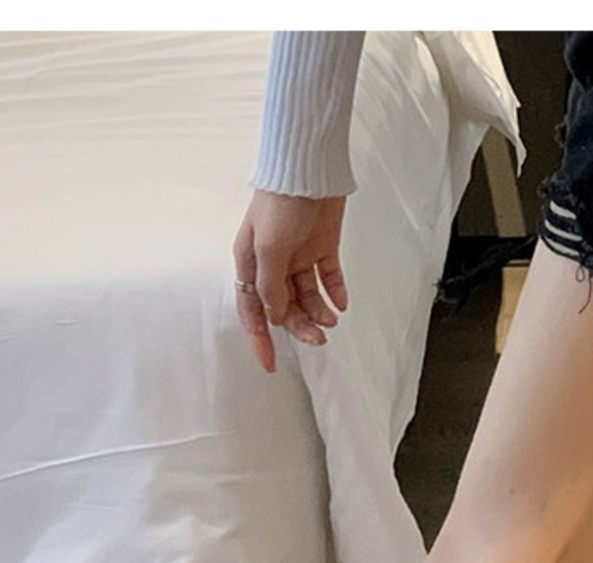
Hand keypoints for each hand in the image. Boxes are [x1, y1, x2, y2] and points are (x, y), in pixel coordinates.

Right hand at [232, 191, 348, 372]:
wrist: (309, 167)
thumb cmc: (281, 201)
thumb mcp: (269, 248)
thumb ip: (271, 286)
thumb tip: (275, 316)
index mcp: (251, 263)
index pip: (253, 310)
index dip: (260, 339)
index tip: (269, 364)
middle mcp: (273, 263)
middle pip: (284, 307)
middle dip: (300, 325)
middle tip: (319, 338)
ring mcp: (298, 255)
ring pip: (307, 296)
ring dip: (319, 312)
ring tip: (332, 319)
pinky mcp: (322, 247)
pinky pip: (328, 278)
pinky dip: (335, 293)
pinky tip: (341, 304)